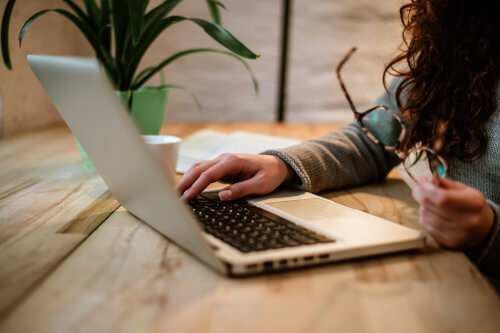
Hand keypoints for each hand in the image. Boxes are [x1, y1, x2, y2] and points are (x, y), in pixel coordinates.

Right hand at [176, 153, 295, 200]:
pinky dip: (193, 179)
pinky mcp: (222, 167)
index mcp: (233, 162)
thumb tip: (223, 196)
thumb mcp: (260, 185)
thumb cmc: (270, 174)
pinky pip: (204, 171)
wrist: (277, 165)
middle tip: (174, 197)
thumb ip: (241, 190)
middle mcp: (224, 159)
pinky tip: (187, 188)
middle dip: (185, 182)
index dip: (196, 186)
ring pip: (198, 168)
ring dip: (187, 180)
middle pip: (198, 169)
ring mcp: (222, 162)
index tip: (187, 198)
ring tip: (177, 194)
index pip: (209, 174)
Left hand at [412, 176, 493, 248]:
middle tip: (420, 188)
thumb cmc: (472, 207)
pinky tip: (434, 214)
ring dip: (423, 206)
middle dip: (420, 193)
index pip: (442, 197)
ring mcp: (456, 234)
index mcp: (473, 204)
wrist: (483, 229)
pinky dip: (425, 217)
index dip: (426, 188)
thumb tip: (427, 181)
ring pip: (424, 215)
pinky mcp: (447, 242)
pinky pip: (425, 225)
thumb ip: (446, 184)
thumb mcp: (466, 190)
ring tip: (432, 204)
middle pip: (430, 206)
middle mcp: (466, 222)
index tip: (421, 180)